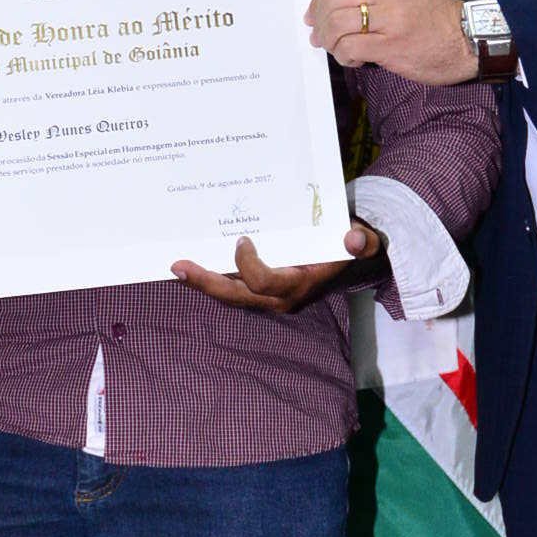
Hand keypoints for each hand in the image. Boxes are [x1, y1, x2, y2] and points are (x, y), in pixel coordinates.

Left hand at [172, 225, 383, 313]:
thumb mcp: (362, 240)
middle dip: (205, 283)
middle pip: (235, 296)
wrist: (347, 260)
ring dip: (200, 282)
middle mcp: (277, 297)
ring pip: (227, 294)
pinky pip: (228, 287)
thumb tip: (355, 239)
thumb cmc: (349, 245)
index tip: (241, 239)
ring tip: (174, 266)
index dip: (248, 266)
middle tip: (178, 266)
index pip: (265, 283)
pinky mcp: (256, 289)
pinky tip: (187, 266)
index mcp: (298, 284)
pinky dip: (208, 277)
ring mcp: (264, 296)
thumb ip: (362, 241)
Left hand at [307, 0, 476, 84]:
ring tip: (337, 49)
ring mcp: (390, 18)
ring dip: (329, 40)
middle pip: (331, 0)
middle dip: (319, 21)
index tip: (315, 15)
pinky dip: (343, 56)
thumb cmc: (434, 18)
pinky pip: (350, 47)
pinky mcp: (391, 46)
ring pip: (336, 24)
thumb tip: (329, 8)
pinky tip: (354, 59)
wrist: (468, 39)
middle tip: (320, 36)